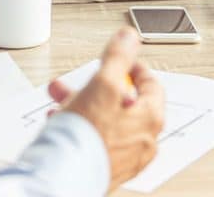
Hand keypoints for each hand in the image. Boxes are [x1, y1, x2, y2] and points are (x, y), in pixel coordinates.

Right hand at [49, 28, 163, 190]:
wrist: (67, 176)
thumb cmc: (89, 136)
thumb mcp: (104, 84)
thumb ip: (117, 57)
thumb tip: (129, 36)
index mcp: (150, 119)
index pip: (151, 84)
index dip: (135, 66)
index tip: (122, 57)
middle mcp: (143, 140)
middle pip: (127, 101)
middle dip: (100, 83)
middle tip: (87, 77)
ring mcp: (125, 156)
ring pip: (108, 118)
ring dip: (86, 102)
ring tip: (63, 96)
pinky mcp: (106, 166)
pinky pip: (98, 137)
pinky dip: (82, 123)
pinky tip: (62, 120)